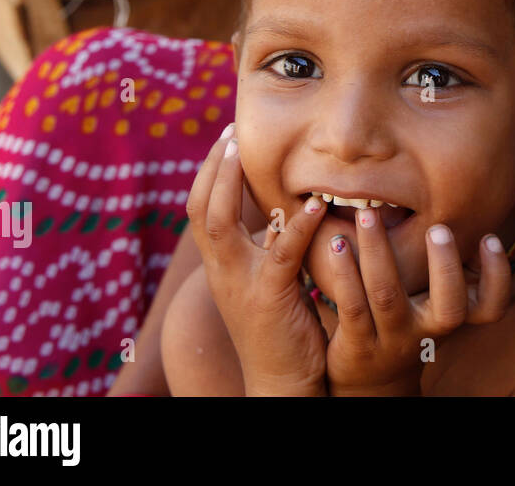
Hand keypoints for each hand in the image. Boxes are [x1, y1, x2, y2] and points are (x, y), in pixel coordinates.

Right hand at [186, 126, 329, 395]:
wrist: (281, 383)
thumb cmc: (282, 330)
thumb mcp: (270, 281)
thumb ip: (269, 248)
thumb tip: (279, 211)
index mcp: (222, 265)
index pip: (202, 210)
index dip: (210, 173)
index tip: (225, 139)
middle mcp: (222, 271)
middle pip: (199, 209)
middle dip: (211, 167)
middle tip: (227, 132)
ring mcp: (241, 284)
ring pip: (218, 224)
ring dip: (229, 183)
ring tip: (243, 150)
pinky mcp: (270, 298)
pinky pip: (280, 254)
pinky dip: (296, 225)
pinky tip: (315, 203)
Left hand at [315, 206, 512, 395]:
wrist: (372, 378)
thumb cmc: (409, 320)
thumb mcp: (435, 302)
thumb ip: (447, 265)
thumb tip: (459, 203)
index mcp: (453, 317)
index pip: (491, 306)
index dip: (497, 275)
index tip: (490, 237)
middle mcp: (428, 331)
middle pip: (449, 308)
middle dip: (445, 266)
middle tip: (438, 228)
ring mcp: (394, 339)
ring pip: (387, 295)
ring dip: (378, 251)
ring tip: (369, 216)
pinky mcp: (359, 344)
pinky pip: (352, 305)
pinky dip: (345, 272)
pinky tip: (337, 243)